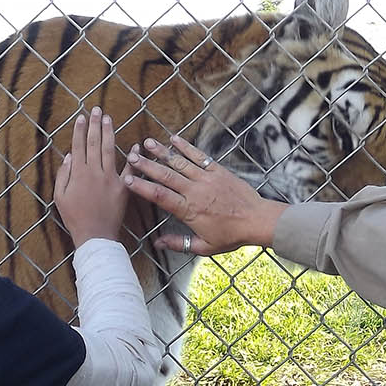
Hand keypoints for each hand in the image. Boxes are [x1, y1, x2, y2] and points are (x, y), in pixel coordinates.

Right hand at [54, 107, 132, 244]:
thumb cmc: (74, 217)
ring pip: (109, 150)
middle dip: (95, 125)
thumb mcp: (60, 197)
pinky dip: (133, 156)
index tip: (82, 117)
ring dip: (109, 132)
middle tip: (97, 110)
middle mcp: (94, 172)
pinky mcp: (123, 187)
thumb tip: (69, 156)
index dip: (80, 131)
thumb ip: (63, 175)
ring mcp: (110, 178)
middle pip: (94, 143)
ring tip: (109, 118)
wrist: (95, 235)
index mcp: (78, 174)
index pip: (79, 146)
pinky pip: (129, 169)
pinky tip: (136, 143)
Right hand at [121, 135, 286, 255]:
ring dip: (162, 152)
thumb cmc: (232, 235)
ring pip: (180, 162)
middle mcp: (195, 191)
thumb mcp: (204, 246)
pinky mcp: (218, 171)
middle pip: (166, 175)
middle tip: (131, 156)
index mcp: (189, 210)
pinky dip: (186, 147)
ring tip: (147, 143)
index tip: (127, 179)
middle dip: (147, 165)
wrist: (257, 220)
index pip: (160, 196)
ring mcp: (206, 178)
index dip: (142, 187)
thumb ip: (179, 243)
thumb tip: (158, 244)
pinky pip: (199, 156)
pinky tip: (174, 139)